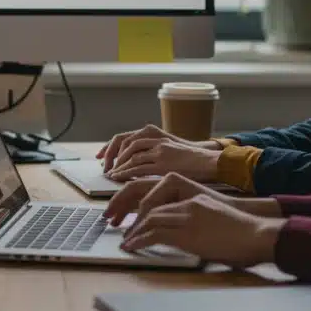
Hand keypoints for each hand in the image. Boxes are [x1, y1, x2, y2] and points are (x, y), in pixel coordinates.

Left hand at [103, 172, 279, 226]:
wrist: (256, 232)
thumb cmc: (235, 223)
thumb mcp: (206, 207)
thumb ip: (183, 209)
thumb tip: (161, 221)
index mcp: (185, 186)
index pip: (147, 187)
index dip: (128, 198)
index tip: (119, 209)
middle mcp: (182, 196)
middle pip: (140, 195)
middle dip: (121, 206)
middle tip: (109, 218)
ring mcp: (184, 213)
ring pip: (146, 217)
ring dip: (131, 230)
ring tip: (124, 239)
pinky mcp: (187, 232)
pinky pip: (154, 233)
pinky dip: (139, 240)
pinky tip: (132, 246)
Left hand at [105, 136, 220, 181]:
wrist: (208, 160)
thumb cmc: (190, 157)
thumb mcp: (168, 147)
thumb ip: (151, 150)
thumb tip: (132, 162)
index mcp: (154, 132)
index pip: (125, 137)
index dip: (110, 147)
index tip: (101, 156)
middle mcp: (155, 138)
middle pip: (124, 143)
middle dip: (111, 156)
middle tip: (104, 167)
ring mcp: (159, 150)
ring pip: (130, 157)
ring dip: (118, 166)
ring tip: (111, 175)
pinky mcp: (163, 163)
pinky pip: (138, 168)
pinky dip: (126, 173)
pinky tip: (120, 178)